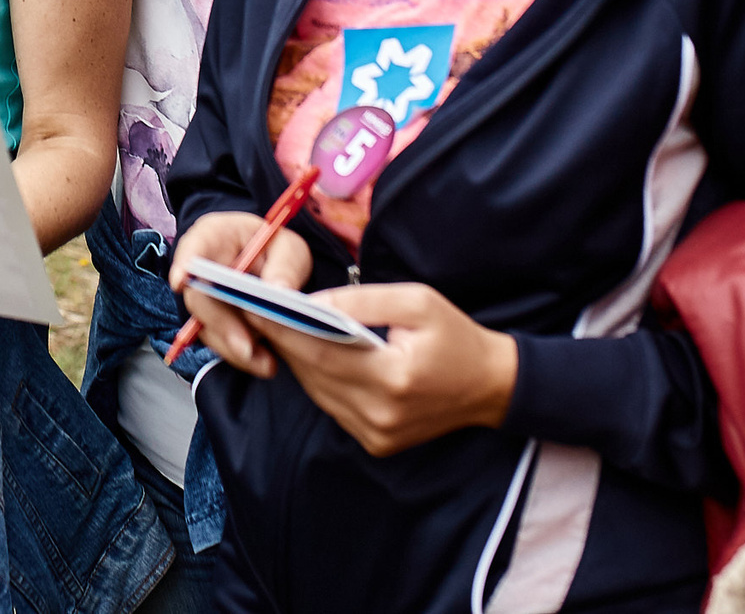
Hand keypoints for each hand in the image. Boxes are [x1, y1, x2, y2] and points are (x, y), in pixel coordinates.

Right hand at [169, 211, 313, 374]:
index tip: (181, 282)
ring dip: (233, 347)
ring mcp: (204, 299)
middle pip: (198, 297)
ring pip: (207, 326)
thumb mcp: (289, 249)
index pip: (192, 247)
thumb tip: (279, 289)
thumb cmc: (275, 249)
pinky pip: (220, 342)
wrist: (275, 269)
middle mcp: (201, 270)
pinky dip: (242, 356)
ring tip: (266, 362)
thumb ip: (286, 266)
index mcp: (213, 237)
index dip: (183, 264)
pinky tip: (264, 362)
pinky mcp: (213, 323)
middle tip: (246, 347)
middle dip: (220, 323)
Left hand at [243, 284, 516, 456]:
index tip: (254, 305)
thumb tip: (312, 302)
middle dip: (283, 341)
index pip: (321, 353)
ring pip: (318, 392)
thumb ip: (362, 300)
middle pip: (313, 374)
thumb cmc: (455, 336)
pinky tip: (308, 353)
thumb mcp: (417, 302)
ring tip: (274, 327)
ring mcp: (376, 435)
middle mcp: (380, 415)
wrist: (491, 387)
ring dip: (297, 360)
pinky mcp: (375, 442)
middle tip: (255, 310)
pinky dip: (318, 379)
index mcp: (393, 379)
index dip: (284, 330)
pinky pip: (332, 406)